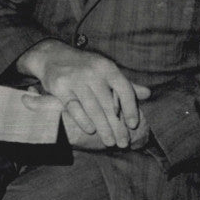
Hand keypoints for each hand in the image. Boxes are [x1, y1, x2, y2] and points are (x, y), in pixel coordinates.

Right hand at [17, 39, 150, 148]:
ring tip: (110, 142)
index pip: (124, 89)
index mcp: (106, 67)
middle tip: (123, 143)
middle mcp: (92, 72)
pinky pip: (74, 107)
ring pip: (93, 108)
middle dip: (117, 126)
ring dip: (103, 128)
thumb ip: (124, 83)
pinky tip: (91, 130)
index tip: (133, 125)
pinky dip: (83, 120)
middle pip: (108, 104)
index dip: (130, 108)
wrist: (52, 55)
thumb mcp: (105, 70)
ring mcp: (75, 79)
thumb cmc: (84, 66)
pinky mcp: (60, 87)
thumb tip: (147, 94)